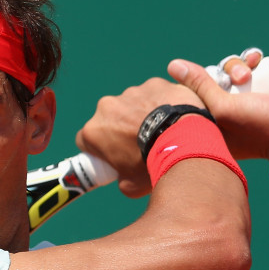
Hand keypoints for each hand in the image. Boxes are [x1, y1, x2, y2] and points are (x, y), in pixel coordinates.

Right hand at [76, 78, 203, 196]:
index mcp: (94, 131)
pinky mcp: (154, 83)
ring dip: (141, 113)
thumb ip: (121, 179)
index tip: (111, 155)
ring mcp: (131, 92)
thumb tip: (124, 178)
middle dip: (120, 127)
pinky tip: (174, 116)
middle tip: (140, 143)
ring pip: (132, 103)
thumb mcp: (131, 186)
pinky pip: (155, 93)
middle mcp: (106, 107)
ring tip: (161, 129)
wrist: (184, 144)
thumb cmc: (153, 166)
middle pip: (109, 118)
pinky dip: (161, 102)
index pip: (85, 139)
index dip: (97, 148)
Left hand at [168, 58, 268, 162]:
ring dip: (240, 66)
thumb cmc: (259, 128)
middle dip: (225, 73)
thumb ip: (199, 86)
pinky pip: (255, 65)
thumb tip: (173, 66)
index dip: (202, 83)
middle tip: (239, 81)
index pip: (196, 94)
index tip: (213, 85)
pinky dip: (254, 59)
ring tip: (250, 76)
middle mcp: (231, 109)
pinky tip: (257, 60)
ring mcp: (251, 96)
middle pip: (216, 78)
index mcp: (214, 121)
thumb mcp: (222, 108)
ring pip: (235, 68)